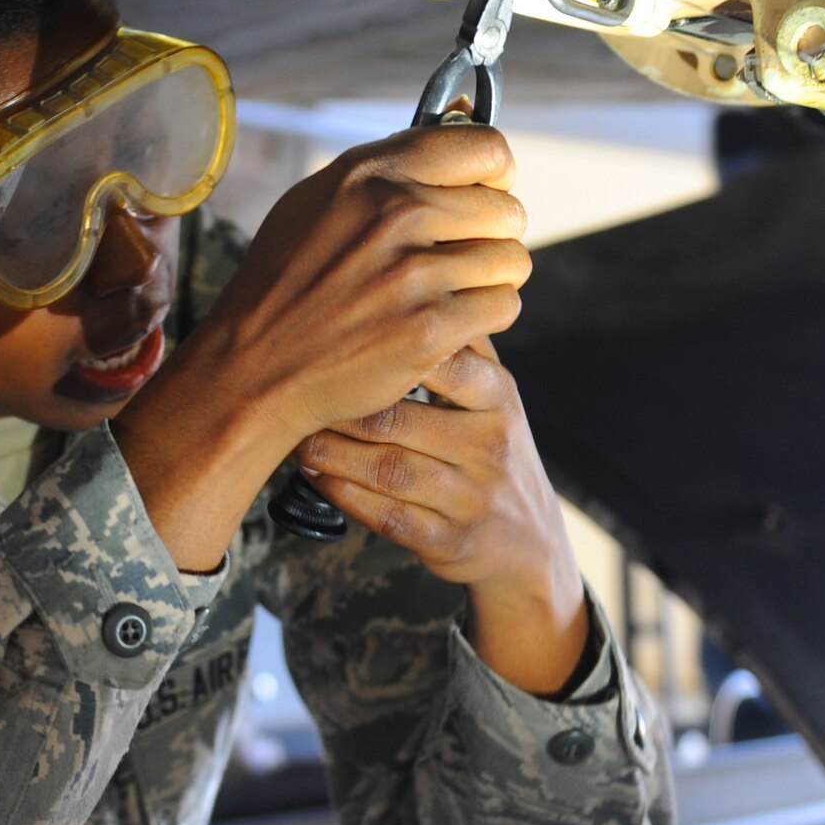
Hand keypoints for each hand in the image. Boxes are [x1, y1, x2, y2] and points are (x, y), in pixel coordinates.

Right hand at [190, 124, 530, 450]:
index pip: (484, 148)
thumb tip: (463, 113)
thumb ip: (391, 164)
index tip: (487, 193)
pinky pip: (504, 306)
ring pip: (512, 261)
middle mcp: (394, 214)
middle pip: (507, 210)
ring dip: (492, 279)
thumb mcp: (318, 201)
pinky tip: (449, 321)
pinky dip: (485, 317)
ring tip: (453, 291)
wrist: (252, 368)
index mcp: (368, 173)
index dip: (497, 174)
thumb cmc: (286, 282)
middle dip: (494, 235)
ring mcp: (414, 274)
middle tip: (461, 257)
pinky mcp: (430, 328)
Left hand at [294, 346, 590, 694]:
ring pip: (389, 469)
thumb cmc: (494, 453)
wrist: (528, 544)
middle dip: (340, 407)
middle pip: (400, 418)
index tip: (332, 341)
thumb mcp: (498, 399)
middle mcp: (490, 445)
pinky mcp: (450, 541)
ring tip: (298, 438)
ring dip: (333, 453)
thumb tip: (421, 281)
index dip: (382, 349)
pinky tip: (317, 478)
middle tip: (295, 393)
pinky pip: (389, 516)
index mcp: (499, 398)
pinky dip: (346, 496)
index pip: (442, 362)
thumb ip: (465, 349)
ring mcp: (472, 497)